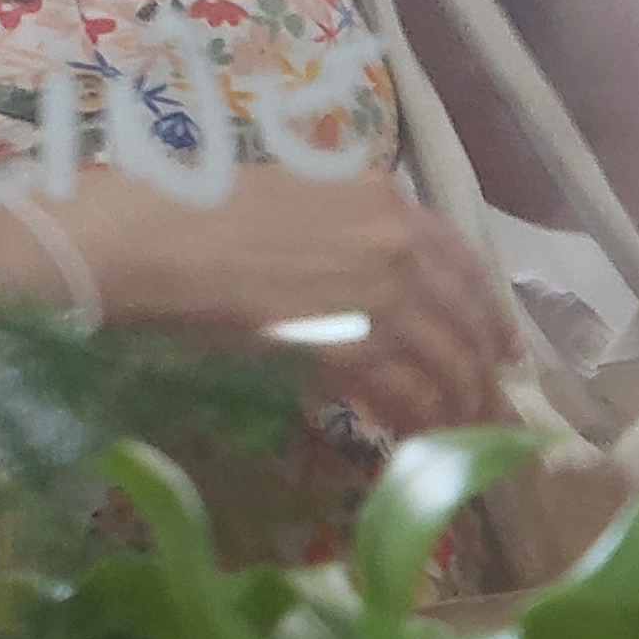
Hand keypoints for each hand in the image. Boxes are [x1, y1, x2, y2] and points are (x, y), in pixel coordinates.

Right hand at [0, 165, 524, 435]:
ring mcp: (376, 292)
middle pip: (463, 318)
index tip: (501, 346)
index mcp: (378, 195)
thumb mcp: (283, 204)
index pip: (461, 258)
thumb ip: (339, 235)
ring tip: (464, 441)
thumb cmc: (184, 217)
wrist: (137, 244)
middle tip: (493, 411)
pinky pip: (404, 394)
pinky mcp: (348, 345)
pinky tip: (415, 443)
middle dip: (482, 370)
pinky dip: (416, 423)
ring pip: (444, 362)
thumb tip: (360, 283)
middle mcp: (392, 238)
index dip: (487, 309)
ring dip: (458, 407)